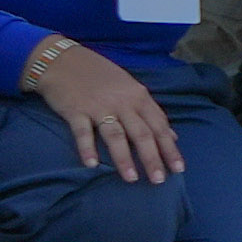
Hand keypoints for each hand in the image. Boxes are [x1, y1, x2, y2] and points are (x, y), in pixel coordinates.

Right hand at [24, 36, 180, 185]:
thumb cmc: (100, 76)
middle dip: (152, 158)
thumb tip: (172, 134)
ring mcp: (99, 106)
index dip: (170, 148)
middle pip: (141, 133)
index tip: (179, 169)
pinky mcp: (76, 110)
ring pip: (115, 135)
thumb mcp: (131, 88)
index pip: (159, 125)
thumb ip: (150, 112)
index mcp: (138, 96)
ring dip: (124, 158)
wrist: (62, 60)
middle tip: (159, 181)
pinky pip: (82, 132)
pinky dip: (87, 148)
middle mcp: (122, 102)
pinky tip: (91, 164)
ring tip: (131, 179)